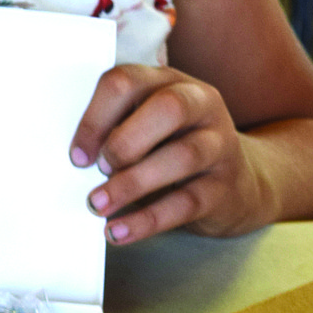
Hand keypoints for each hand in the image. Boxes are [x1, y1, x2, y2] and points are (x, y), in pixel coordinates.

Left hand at [69, 64, 269, 244]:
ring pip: (181, 156)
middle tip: (98, 169)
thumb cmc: (171, 149)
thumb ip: (116, 129)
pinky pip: (186, 202)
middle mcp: (200, 105)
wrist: (235, 184)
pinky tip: (119, 231)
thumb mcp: (146, 128)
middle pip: (168, 108)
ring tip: (99, 204)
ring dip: (131, 183)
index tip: (77, 154)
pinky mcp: (225, 187)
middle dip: (125, 140)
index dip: (96, 117)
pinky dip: (147, 220)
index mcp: (168, 82)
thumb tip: (77, 159)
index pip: (128, 81)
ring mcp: (219, 144)